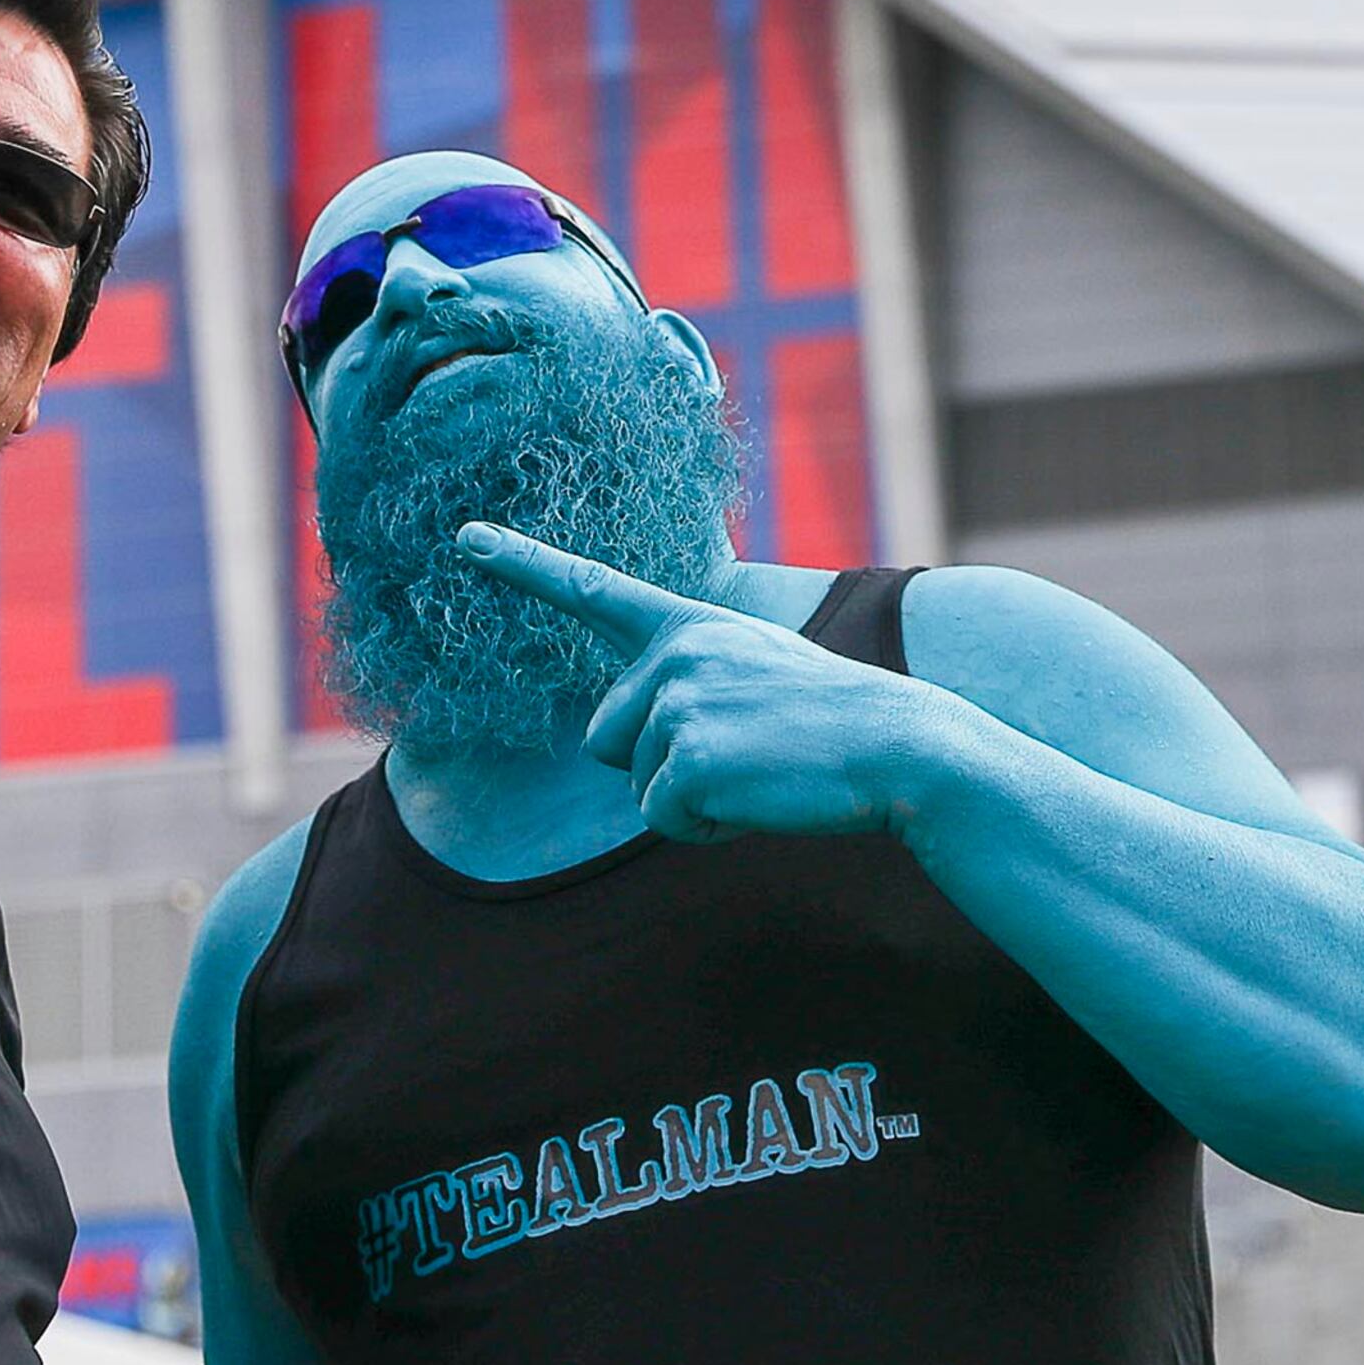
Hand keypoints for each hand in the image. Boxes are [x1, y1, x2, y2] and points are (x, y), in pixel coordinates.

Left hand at [456, 523, 918, 844]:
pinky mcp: (690, 757)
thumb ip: (686, 684)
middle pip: (604, 739)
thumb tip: (632, 739)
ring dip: (687, 797)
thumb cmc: (828, 721)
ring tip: (757, 770)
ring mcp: (680, 702)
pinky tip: (759, 797)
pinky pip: (663, 818)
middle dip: (658, 764)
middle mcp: (674, 653)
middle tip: (741, 752)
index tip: (465, 537)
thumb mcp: (753, 672)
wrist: (898, 746)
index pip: (592, 589)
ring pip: (634, 782)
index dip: (523, 564)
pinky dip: (706, 826)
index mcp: (688, 625)